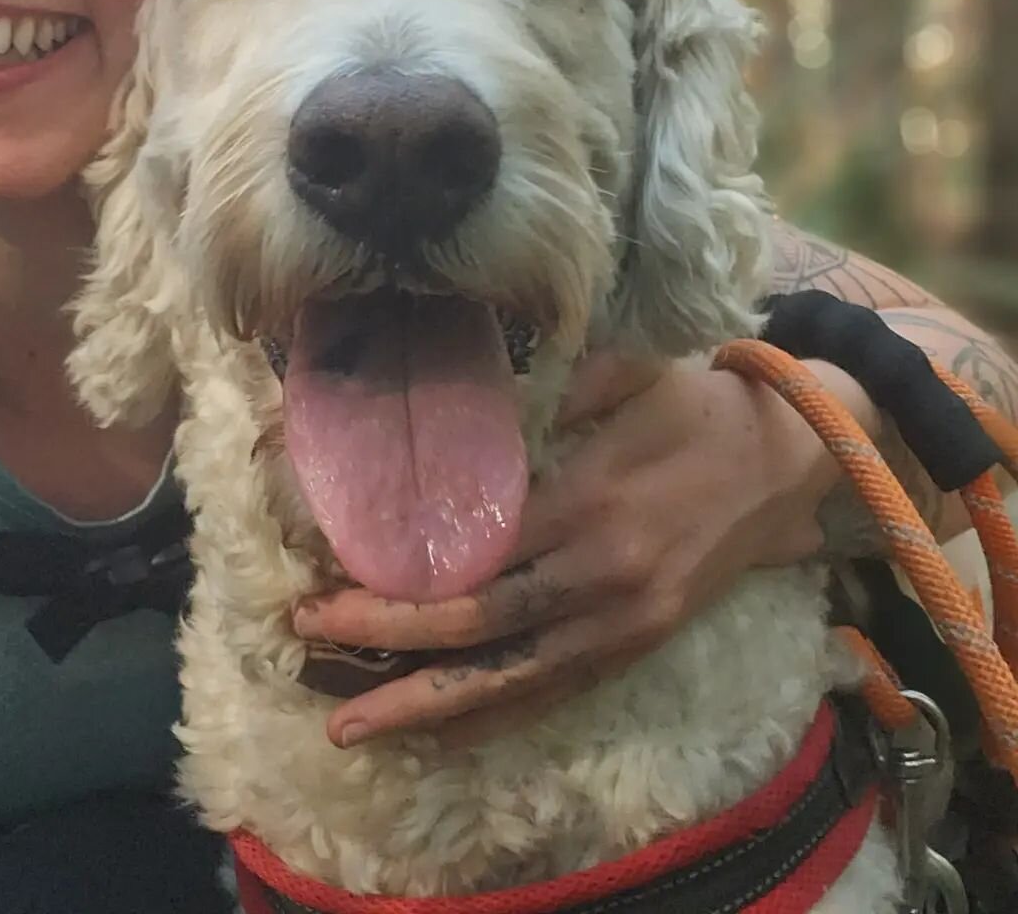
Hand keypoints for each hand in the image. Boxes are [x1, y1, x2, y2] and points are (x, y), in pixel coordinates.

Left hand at [292, 349, 847, 748]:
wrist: (794, 461)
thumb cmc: (698, 405)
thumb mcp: (628, 370)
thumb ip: (551, 389)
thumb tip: (468, 405)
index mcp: (590, 502)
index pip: (475, 556)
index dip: (401, 578)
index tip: (329, 578)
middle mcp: (603, 575)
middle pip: (481, 625)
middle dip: (389, 642)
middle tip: (310, 637)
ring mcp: (625, 621)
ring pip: (513, 677)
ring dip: (429, 706)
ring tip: (353, 723)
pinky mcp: (640, 642)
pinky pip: (557, 690)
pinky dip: (496, 716)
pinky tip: (442, 734)